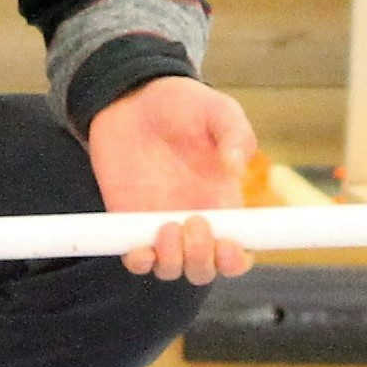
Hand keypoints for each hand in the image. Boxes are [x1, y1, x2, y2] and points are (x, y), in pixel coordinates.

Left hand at [89, 77, 260, 279]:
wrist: (130, 97)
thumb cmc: (181, 103)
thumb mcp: (217, 109)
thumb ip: (235, 135)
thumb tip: (237, 168)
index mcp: (224, 201)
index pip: (238, 249)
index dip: (235, 260)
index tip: (228, 245)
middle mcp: (195, 220)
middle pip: (205, 268)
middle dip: (203, 260)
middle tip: (194, 222)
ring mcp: (161, 224)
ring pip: (173, 268)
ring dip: (174, 260)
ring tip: (167, 226)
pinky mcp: (129, 222)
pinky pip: (137, 259)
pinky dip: (140, 262)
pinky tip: (140, 248)